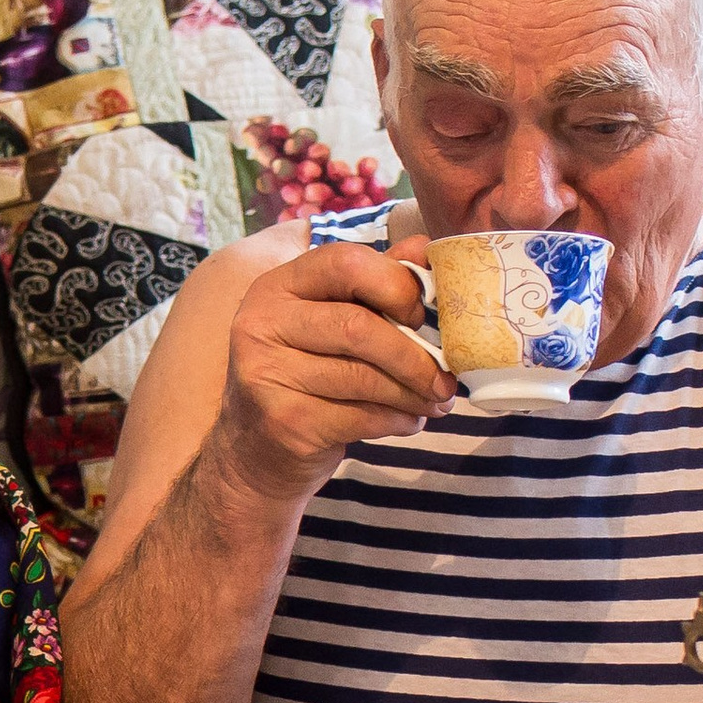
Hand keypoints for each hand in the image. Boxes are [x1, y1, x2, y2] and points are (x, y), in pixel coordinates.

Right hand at [206, 241, 452, 506]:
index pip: (345, 262)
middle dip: (414, 355)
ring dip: (413, 393)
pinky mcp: (284, 421)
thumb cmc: (306, 378)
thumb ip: (375, 282)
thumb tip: (426, 248)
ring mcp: (267, 374)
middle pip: (358, 326)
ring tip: (436, 402)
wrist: (257, 454)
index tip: (422, 316)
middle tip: (445, 376)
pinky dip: (398, 420)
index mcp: (277, 286)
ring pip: (364, 377)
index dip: (396, 285)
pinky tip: (408, 421)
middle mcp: (262, 324)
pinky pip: (361, 417)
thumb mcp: (330, 321)